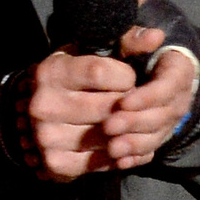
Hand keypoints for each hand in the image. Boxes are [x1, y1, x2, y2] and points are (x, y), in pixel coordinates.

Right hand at [15, 0, 198, 177]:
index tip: (127, 77)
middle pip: (108, 109)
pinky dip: (117, 155)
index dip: (125, 76)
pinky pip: (99, 162)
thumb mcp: (98, 50)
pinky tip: (120, 141)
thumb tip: (157, 36)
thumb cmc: (79, 73)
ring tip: (126, 120)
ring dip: (126, 131)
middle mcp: (42, 104)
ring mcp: (45, 136)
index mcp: (52, 71)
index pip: (101, 72)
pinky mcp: (55, 162)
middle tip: (130, 102)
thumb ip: (129, 41)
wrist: (48, 108)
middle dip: (129, 105)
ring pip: (108, 137)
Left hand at [102, 19, 197, 168]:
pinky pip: (151, 150)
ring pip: (157, 136)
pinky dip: (136, 158)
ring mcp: (170, 120)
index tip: (122, 101)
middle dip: (135, 123)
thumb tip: (154, 35)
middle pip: (162, 115)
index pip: (167, 86)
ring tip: (112, 149)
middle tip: (108, 126)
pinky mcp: (159, 135)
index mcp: (178, 71)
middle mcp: (179, 98)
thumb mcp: (134, 40)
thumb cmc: (136, 51)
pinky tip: (119, 162)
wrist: (151, 67)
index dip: (147, 96)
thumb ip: (138, 37)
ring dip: (135, 144)